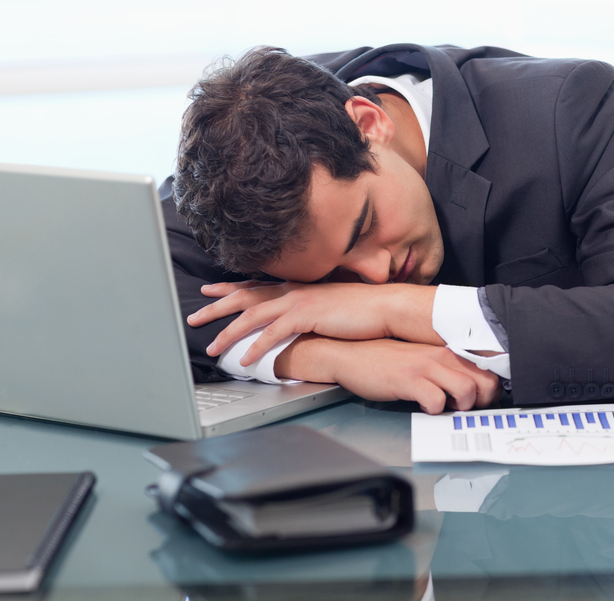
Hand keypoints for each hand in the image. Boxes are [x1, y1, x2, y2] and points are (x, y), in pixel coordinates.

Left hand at [188, 280, 438, 364]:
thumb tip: (303, 320)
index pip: (258, 286)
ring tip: (212, 348)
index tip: (211, 290)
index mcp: (299, 287)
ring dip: (229, 332)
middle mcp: (294, 290)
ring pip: (253, 316)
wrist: (386, 305)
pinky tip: (245, 360)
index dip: (231, 289)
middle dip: (217, 307)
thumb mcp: (333, 304)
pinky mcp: (307, 316)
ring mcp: (299, 302)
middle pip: (246, 297)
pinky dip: (256, 347)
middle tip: (194, 317)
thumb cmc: (365, 308)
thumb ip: (313, 309)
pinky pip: (273, 334)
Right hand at [277, 335, 500, 413]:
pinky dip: (434, 410)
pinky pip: (436, 401)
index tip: (478, 403)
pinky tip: (422, 406)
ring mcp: (426, 367)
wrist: (350, 355)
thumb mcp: (422, 363)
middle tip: (463, 409)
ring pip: (467, 391)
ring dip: (460, 407)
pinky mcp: (409, 379)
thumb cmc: (385, 362)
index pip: (489, 371)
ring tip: (443, 408)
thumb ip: (445, 373)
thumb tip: (468, 394)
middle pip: (487, 383)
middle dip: (482, 403)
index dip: (489, 393)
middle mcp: (442, 356)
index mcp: (447, 352)